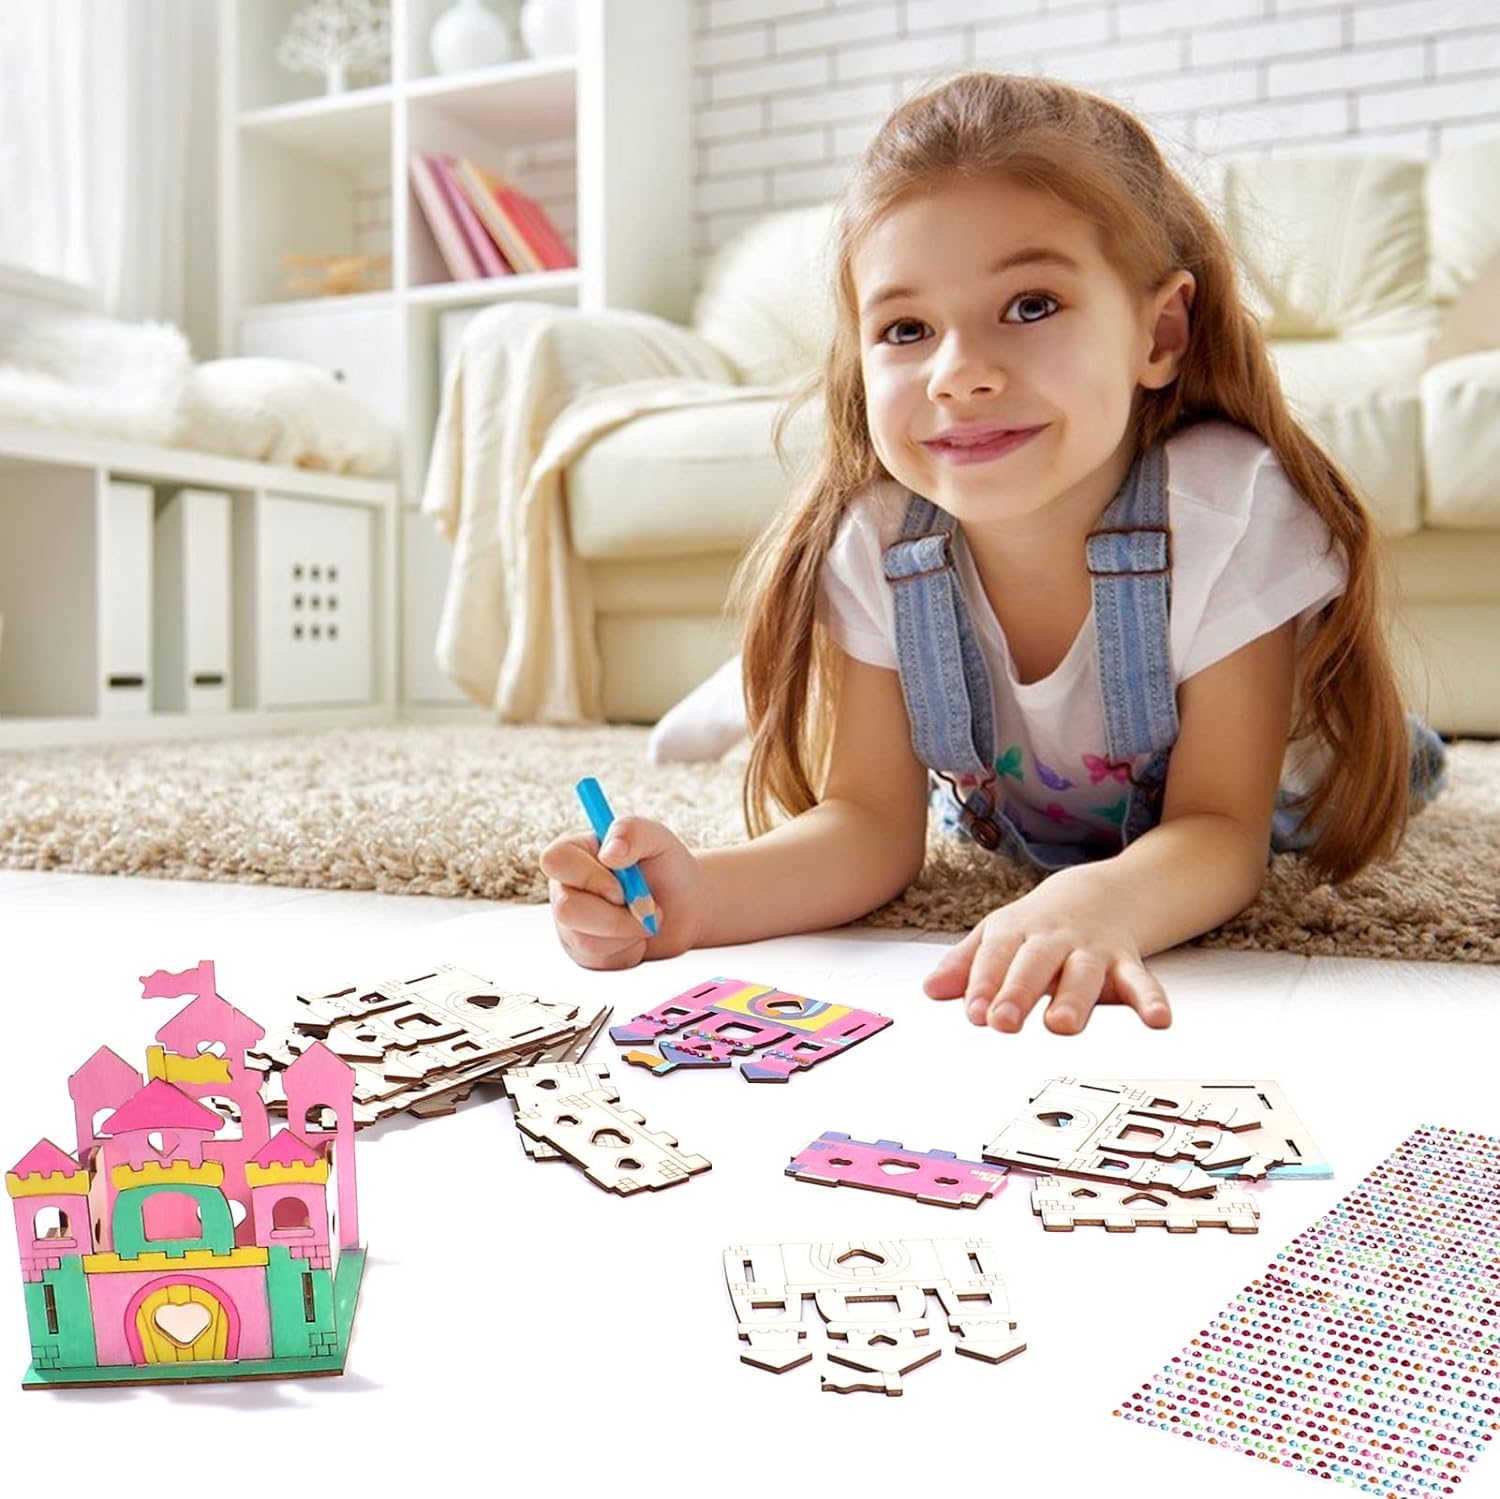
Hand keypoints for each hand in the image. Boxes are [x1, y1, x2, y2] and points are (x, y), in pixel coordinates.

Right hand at [540, 816, 706, 969]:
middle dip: (615, 916)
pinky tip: (637, 936)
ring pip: (586, 941)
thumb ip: (631, 831)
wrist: (685, 907)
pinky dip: (629, 950)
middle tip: (646, 906)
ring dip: (629, 932)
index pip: (555, 861)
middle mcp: (565, 888)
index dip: (589, 877)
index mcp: (574, 853)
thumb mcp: (657, 837)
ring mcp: (571, 924)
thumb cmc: (666, 867)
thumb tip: (609, 853)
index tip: (622, 886)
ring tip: (646, 917)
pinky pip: (600, 961)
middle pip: (566, 909)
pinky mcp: (584, 954)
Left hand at [921, 867, 1170, 1033]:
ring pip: (1084, 975)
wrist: (1102, 893)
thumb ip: (966, 964)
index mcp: (1018, 931)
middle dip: (1019, 992)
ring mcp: (1093, 951)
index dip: (983, 983)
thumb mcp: (998, 935)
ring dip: (1074, 999)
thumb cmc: (1040, 924)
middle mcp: (1055, 940)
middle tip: (1004, 1022)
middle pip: (1036, 964)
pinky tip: (1157, 1020)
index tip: (974, 1012)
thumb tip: (931, 990)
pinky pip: (1142, 980)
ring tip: (1061, 1025)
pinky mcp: (1126, 963)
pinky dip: (1151, 999)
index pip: (996, 956)